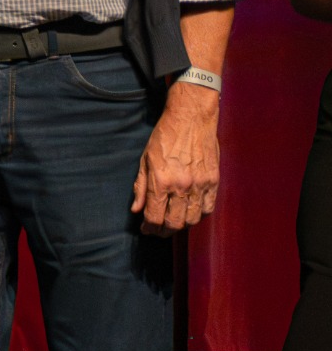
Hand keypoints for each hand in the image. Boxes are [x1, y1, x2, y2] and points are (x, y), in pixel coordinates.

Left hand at [132, 82, 219, 235]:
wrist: (191, 119)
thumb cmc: (164, 137)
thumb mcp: (145, 159)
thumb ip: (141, 187)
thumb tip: (136, 210)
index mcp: (161, 181)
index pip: (155, 216)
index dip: (149, 228)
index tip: (146, 229)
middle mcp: (182, 186)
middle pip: (174, 223)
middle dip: (164, 231)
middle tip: (158, 231)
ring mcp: (200, 185)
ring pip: (193, 219)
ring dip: (181, 226)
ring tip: (173, 223)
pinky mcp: (214, 182)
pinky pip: (208, 208)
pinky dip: (199, 215)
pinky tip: (190, 213)